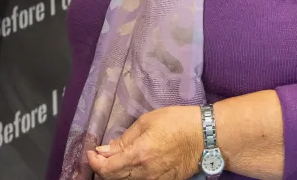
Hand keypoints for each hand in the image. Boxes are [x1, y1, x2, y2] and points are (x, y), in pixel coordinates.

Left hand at [86, 105, 202, 179]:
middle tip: (100, 155)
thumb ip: (124, 139)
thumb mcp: (147, 122)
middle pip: (113, 179)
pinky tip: (132, 164)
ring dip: (116, 173)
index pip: (106, 169)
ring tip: (115, 159)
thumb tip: (106, 149)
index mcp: (138, 155)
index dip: (94, 162)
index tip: (91, 153)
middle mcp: (144, 173)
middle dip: (102, 168)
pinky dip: (131, 176)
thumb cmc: (177, 122)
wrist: (206, 136)